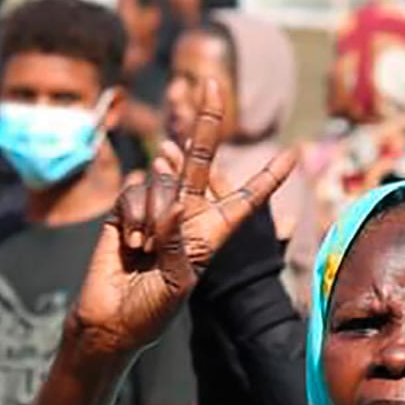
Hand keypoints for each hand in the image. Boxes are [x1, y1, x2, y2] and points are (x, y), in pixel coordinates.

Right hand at [68, 77, 295, 358]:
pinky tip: (130, 242)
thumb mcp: (179, 282)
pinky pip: (134, 190)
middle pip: (201, 160)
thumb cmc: (152, 310)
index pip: (245, 200)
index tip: (293, 155)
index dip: (268, 178)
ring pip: (160, 182)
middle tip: (211, 84)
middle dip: (206, 122)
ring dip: (152, 215)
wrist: (111, 320)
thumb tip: (173, 204)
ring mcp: (155, 208)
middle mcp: (186, 214)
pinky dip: (132, 216)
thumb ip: (179, 242)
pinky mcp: (125, 208)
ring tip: (144, 248)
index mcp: (211, 234)